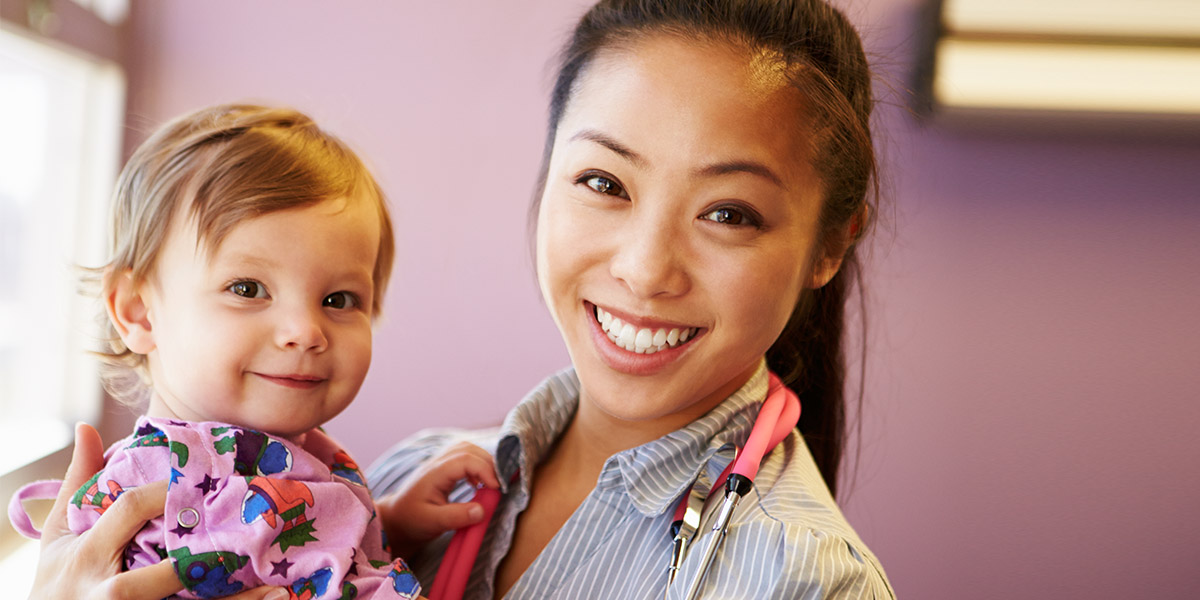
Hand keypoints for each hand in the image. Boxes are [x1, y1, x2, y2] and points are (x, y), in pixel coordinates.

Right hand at [29, 423, 288, 599]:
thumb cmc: (54, 580)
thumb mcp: (57, 534)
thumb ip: (78, 482)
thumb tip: (89, 424)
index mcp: (88, 553)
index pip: (131, 510)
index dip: (166, 491)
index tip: (200, 478)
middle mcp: (107, 591)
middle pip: (164, 572)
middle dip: (206, 555)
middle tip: (252, 529)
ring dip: (234, 598)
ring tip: (277, 584)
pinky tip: (272, 599)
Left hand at [377, 441, 500, 558]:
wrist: (396, 519)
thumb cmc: (412, 520)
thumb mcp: (432, 523)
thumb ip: (456, 517)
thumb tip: (481, 511)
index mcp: (434, 473)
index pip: (466, 459)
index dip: (485, 470)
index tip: (496, 489)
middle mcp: (437, 462)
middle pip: (469, 449)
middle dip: (489, 464)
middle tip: (498, 486)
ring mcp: (440, 463)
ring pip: (468, 449)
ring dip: (483, 462)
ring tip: (490, 483)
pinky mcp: (443, 468)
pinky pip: (464, 456)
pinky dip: (477, 466)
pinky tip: (478, 484)